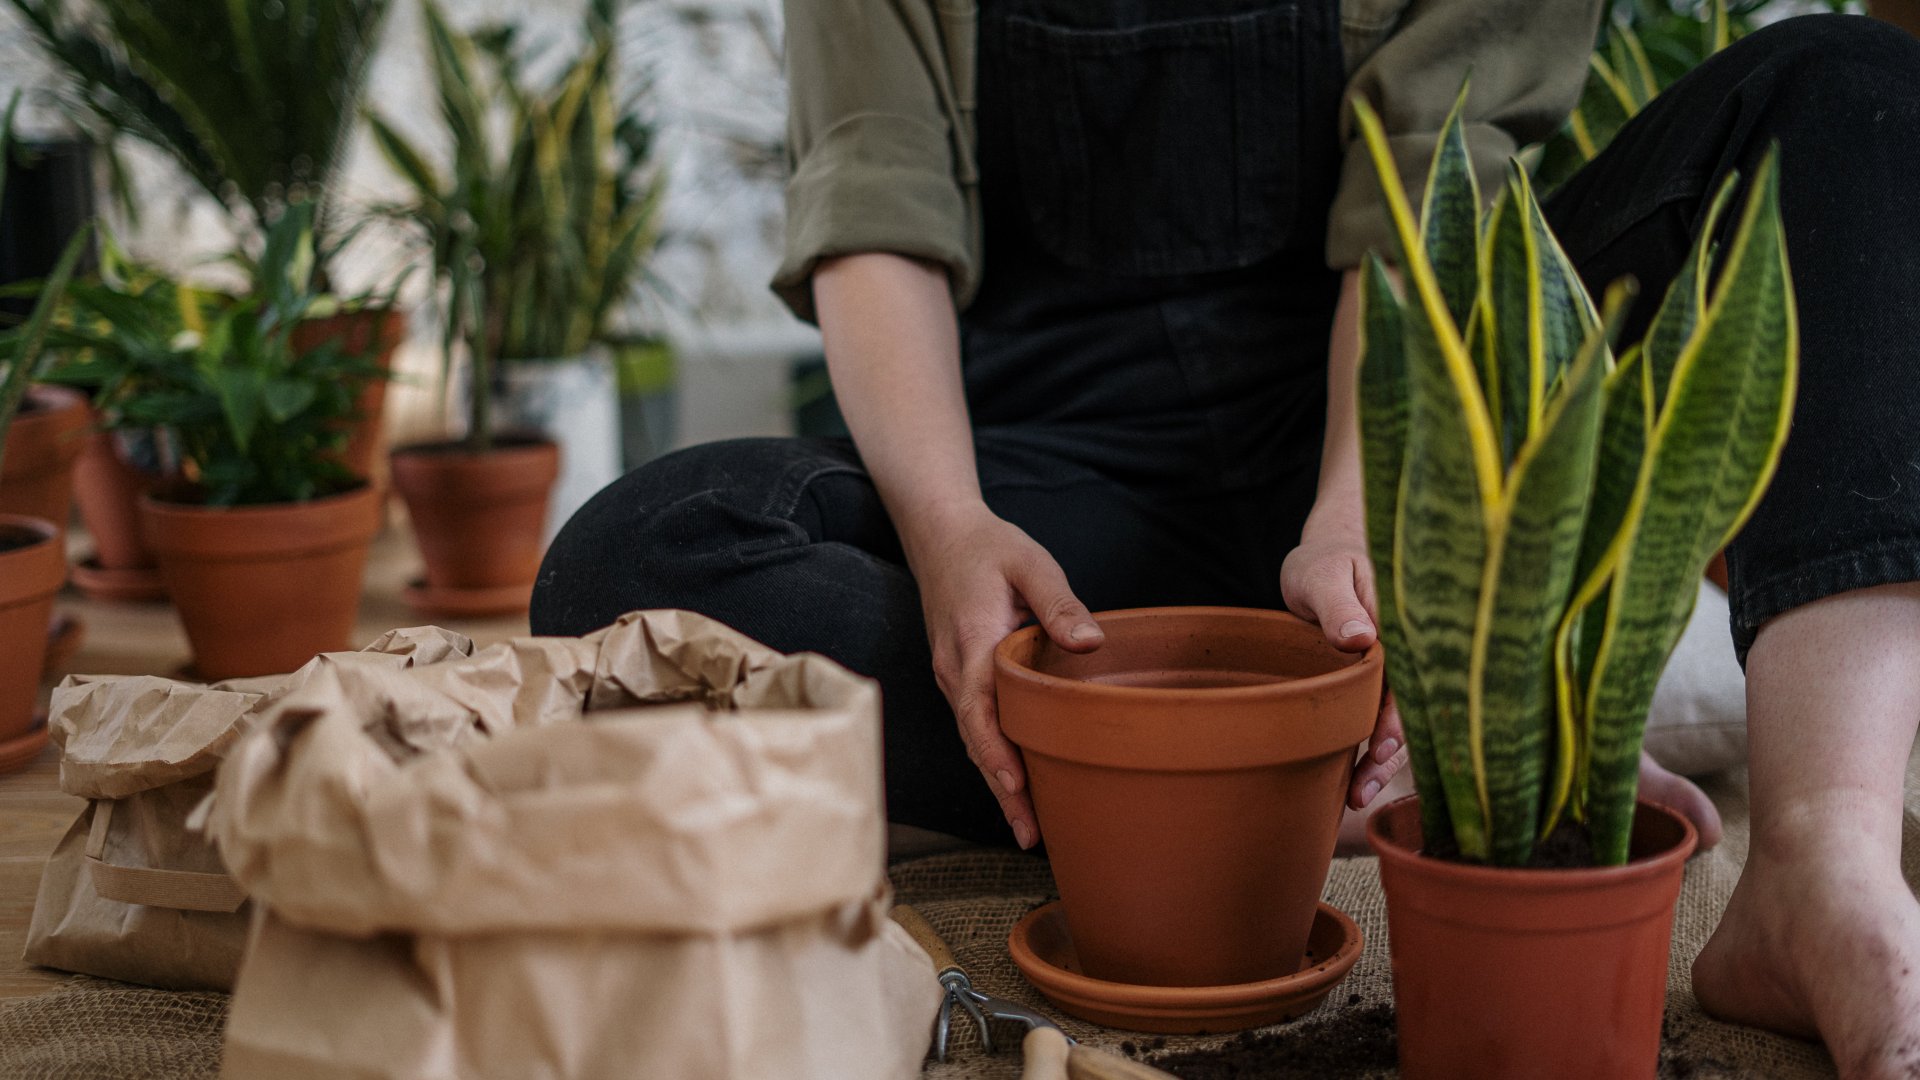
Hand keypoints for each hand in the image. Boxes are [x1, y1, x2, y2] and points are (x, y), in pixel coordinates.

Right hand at [906, 503, 1103, 849]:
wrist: (939, 534)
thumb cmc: (989, 548)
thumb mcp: (1030, 563)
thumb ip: (1059, 602)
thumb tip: (1091, 643)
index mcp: (972, 643)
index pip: (979, 711)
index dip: (996, 753)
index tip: (1017, 788)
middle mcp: (954, 670)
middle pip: (975, 741)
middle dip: (1001, 791)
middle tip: (1032, 835)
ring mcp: (952, 677)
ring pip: (973, 740)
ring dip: (997, 783)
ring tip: (1029, 828)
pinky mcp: (959, 678)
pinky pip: (975, 726)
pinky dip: (993, 758)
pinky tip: (1016, 784)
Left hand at [1279, 512, 1407, 809]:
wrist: (1327, 558)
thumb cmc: (1324, 562)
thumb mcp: (1322, 575)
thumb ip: (1338, 604)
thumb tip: (1361, 637)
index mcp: (1402, 626)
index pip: (1409, 679)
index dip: (1399, 717)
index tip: (1381, 747)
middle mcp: (1408, 653)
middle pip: (1410, 709)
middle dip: (1392, 751)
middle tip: (1364, 786)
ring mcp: (1396, 671)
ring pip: (1400, 721)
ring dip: (1383, 760)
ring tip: (1358, 795)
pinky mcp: (1380, 684)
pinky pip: (1384, 718)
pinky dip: (1373, 749)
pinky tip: (1357, 780)